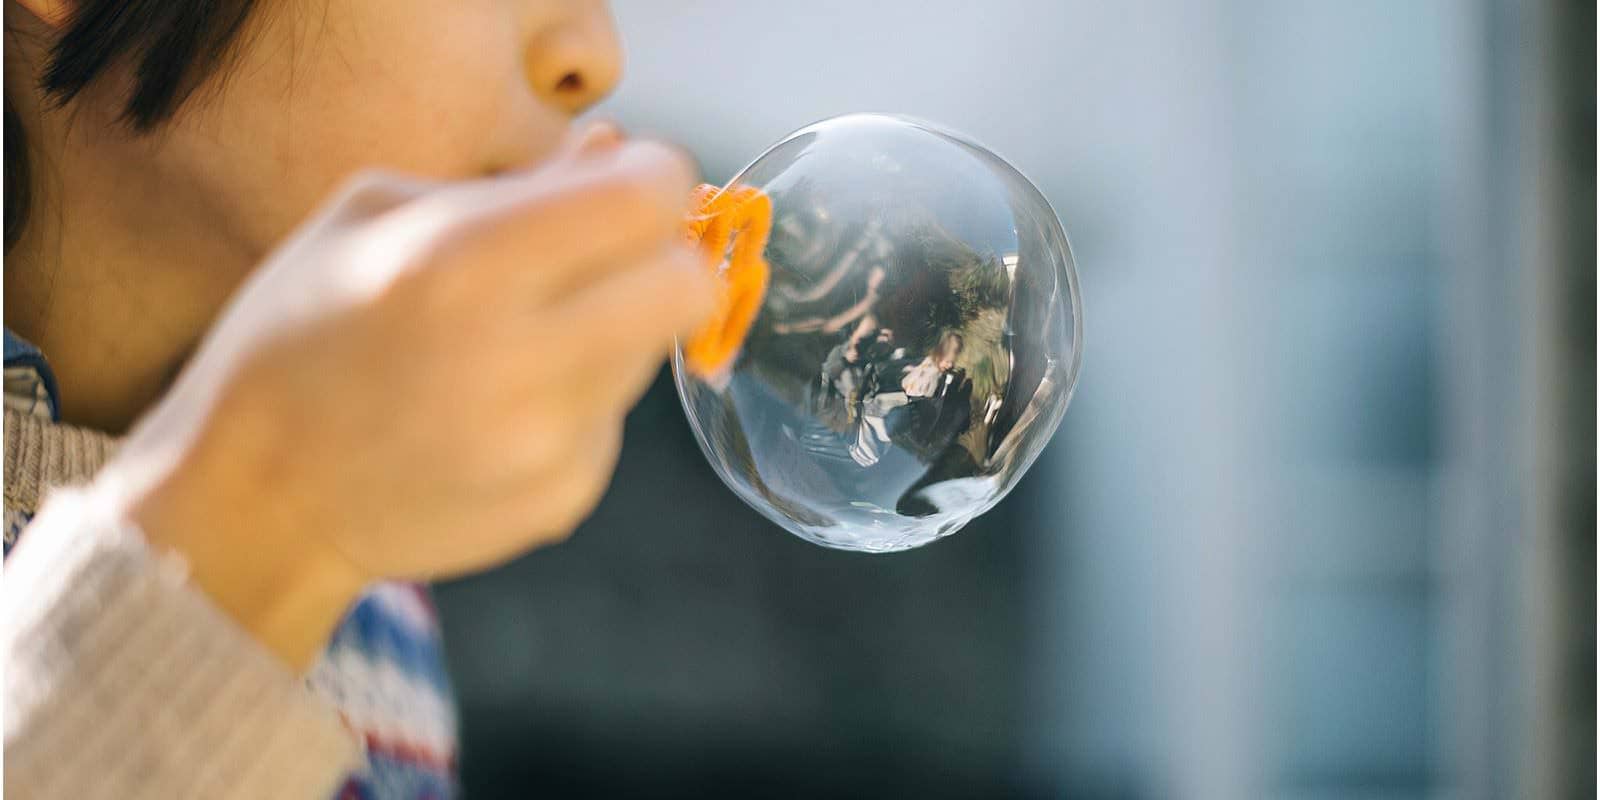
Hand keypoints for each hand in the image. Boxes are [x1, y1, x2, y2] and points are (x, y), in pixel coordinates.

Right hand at [116, 136, 710, 667]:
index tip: (624, 185)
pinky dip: (578, 404)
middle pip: (687, 285)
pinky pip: (615, 423)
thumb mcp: (372, 217)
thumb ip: (511, 180)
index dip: (650, 179)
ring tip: (517, 343)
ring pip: (653, 352)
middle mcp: (520, 359)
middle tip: (606, 260)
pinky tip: (498, 412)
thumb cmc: (299, 337)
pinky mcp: (563, 500)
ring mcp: (548, 443)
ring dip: (612, 330)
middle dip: (661, 258)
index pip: (645, 201)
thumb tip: (614, 152)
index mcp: (464, 263)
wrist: (254, 500)